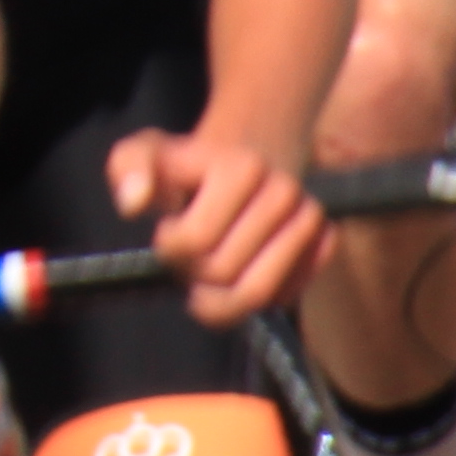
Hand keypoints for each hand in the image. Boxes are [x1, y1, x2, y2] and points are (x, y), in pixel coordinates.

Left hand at [111, 127, 326, 324]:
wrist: (240, 163)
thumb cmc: (184, 169)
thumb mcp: (144, 155)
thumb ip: (129, 169)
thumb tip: (133, 202)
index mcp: (242, 167)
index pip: (195, 241)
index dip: (170, 247)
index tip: (168, 228)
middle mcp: (286, 191)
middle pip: (225, 273)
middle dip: (195, 273)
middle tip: (189, 251)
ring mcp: (311, 219)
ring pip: (259, 295)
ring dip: (222, 295)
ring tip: (208, 269)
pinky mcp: (326, 245)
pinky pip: (285, 299)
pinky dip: (254, 300)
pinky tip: (238, 274)